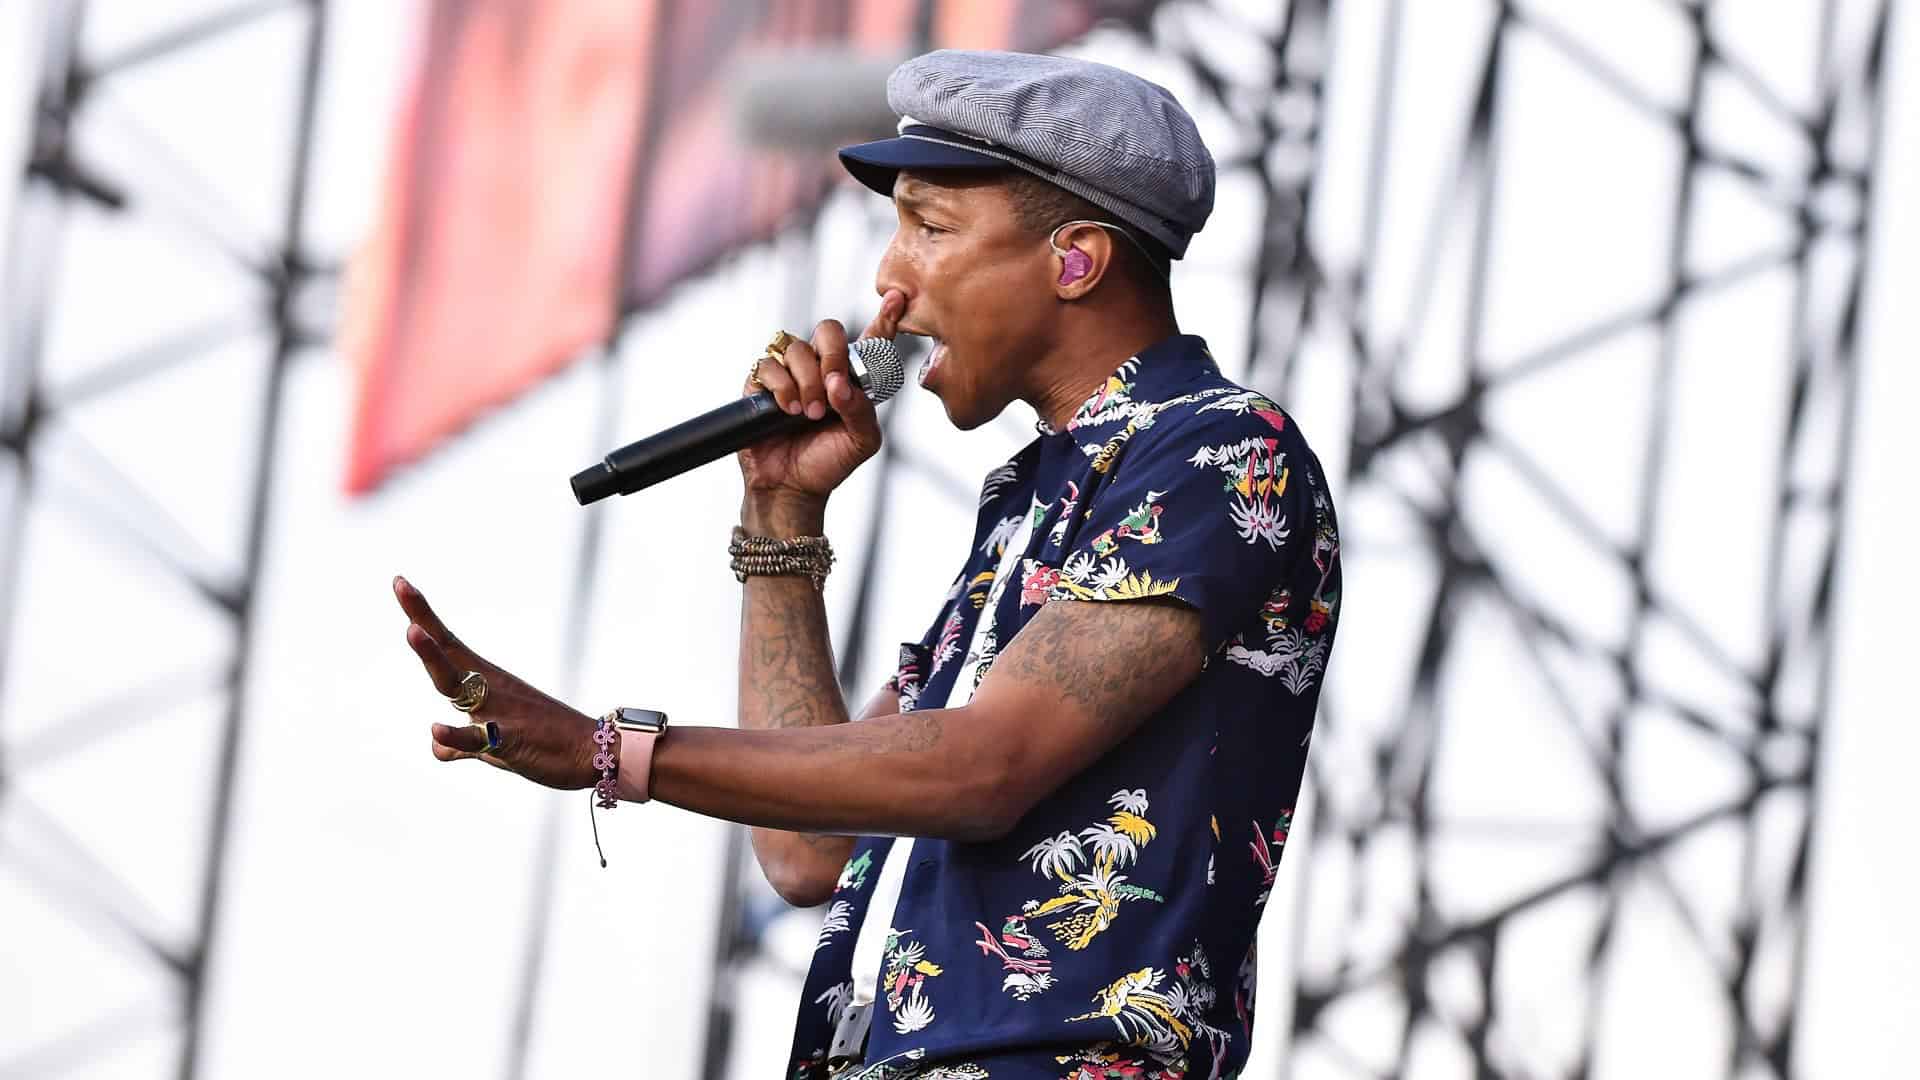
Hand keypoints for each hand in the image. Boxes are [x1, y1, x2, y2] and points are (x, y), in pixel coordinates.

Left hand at [394, 575, 598, 789]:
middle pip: (448, 652)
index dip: (422, 615)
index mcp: (485, 683)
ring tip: (412, 632)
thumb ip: (462, 745)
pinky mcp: (510, 740)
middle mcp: (489, 688)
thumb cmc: (545, 744)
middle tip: (401, 585)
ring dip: (435, 659)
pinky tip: (436, 730)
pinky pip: (478, 738)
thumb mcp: (495, 744)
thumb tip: (439, 749)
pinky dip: (457, 735)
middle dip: (423, 621)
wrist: (591, 752)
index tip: (400, 583)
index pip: (447, 644)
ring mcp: (499, 711)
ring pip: (458, 685)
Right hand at [738, 290, 904, 505]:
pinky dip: (782, 387)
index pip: (870, 341)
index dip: (884, 319)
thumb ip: (862, 410)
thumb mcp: (862, 441)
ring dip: (807, 381)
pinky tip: (788, 410)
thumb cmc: (828, 463)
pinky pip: (769, 365)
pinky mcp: (762, 383)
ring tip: (810, 413)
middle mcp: (821, 368)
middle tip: (835, 387)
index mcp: (852, 378)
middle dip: (833, 354)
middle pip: (828, 330)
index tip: (896, 300)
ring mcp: (790, 373)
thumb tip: (840, 386)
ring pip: (797, 348)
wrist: (791, 487)